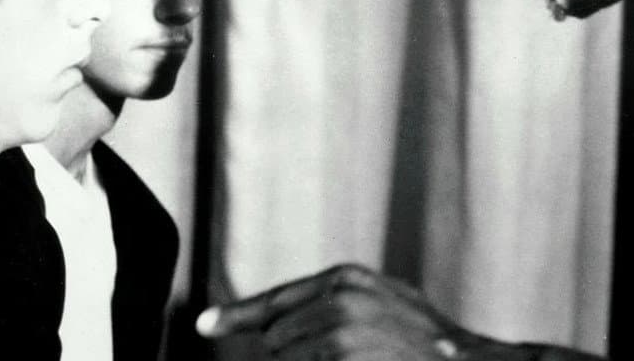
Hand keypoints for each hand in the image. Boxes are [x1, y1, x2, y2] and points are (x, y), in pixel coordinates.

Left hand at [195, 263, 473, 359]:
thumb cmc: (428, 343)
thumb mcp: (383, 304)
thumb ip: (336, 302)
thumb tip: (282, 324)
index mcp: (345, 280)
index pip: (276, 299)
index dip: (236, 315)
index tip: (205, 324)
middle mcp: (337, 299)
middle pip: (276, 339)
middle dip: (293, 355)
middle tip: (344, 358)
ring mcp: (338, 332)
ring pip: (285, 360)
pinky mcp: (339, 357)